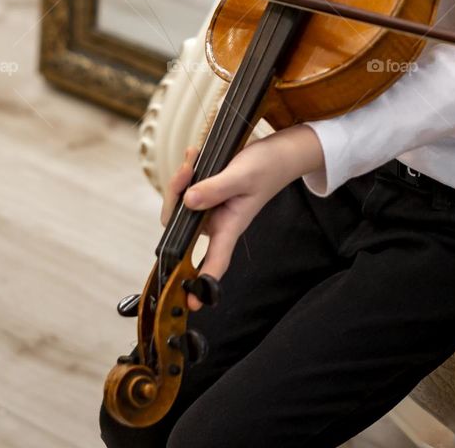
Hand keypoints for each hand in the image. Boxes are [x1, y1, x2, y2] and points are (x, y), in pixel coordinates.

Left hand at [160, 127, 323, 310]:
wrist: (278, 153)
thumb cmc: (268, 167)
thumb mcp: (242, 176)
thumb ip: (216, 189)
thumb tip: (188, 201)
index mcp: (230, 225)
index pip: (216, 260)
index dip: (203, 281)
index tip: (193, 301)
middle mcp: (218, 221)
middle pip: (181, 226)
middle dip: (176, 197)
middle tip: (187, 170)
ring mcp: (211, 208)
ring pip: (181, 204)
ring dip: (181, 181)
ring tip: (193, 158)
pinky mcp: (208, 194)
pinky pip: (186, 189)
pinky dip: (186, 173)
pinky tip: (194, 157)